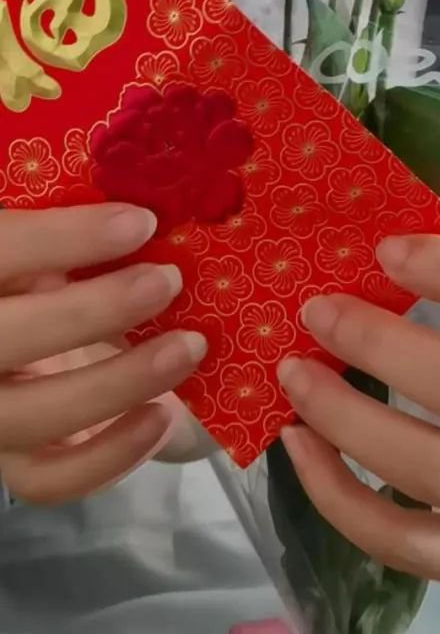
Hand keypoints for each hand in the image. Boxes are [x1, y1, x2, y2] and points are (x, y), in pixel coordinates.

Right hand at [0, 203, 206, 503]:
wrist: (68, 342)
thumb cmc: (76, 269)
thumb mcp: (74, 242)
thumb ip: (89, 227)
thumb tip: (159, 191)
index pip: (1, 250)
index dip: (62, 237)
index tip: (140, 221)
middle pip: (4, 337)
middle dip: (92, 311)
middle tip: (169, 281)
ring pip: (28, 415)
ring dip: (117, 382)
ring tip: (190, 347)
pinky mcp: (14, 463)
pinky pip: (50, 479)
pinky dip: (109, 455)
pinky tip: (161, 417)